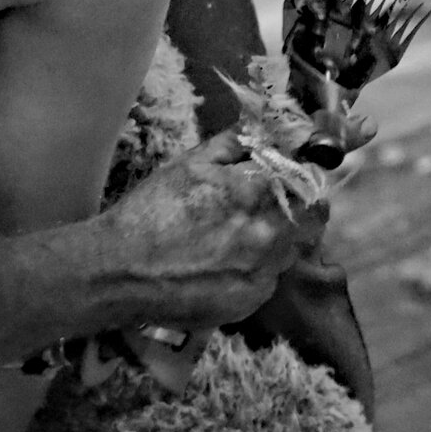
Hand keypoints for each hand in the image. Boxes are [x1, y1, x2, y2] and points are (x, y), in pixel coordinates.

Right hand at [94, 130, 328, 330]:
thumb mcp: (189, 165)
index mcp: (255, 194)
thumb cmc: (150, 213)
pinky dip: (257, 270)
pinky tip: (225, 265)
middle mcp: (268, 235)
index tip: (290, 178)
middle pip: (312, 219)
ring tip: (241, 237)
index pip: (307, 181)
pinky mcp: (251, 303)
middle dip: (298, 208)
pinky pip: (270, 280)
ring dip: (279, 240)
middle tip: (270, 207)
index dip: (301, 177)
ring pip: (292, 251)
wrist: (118, 272)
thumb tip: (268, 129)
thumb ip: (236, 143)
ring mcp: (262, 273)